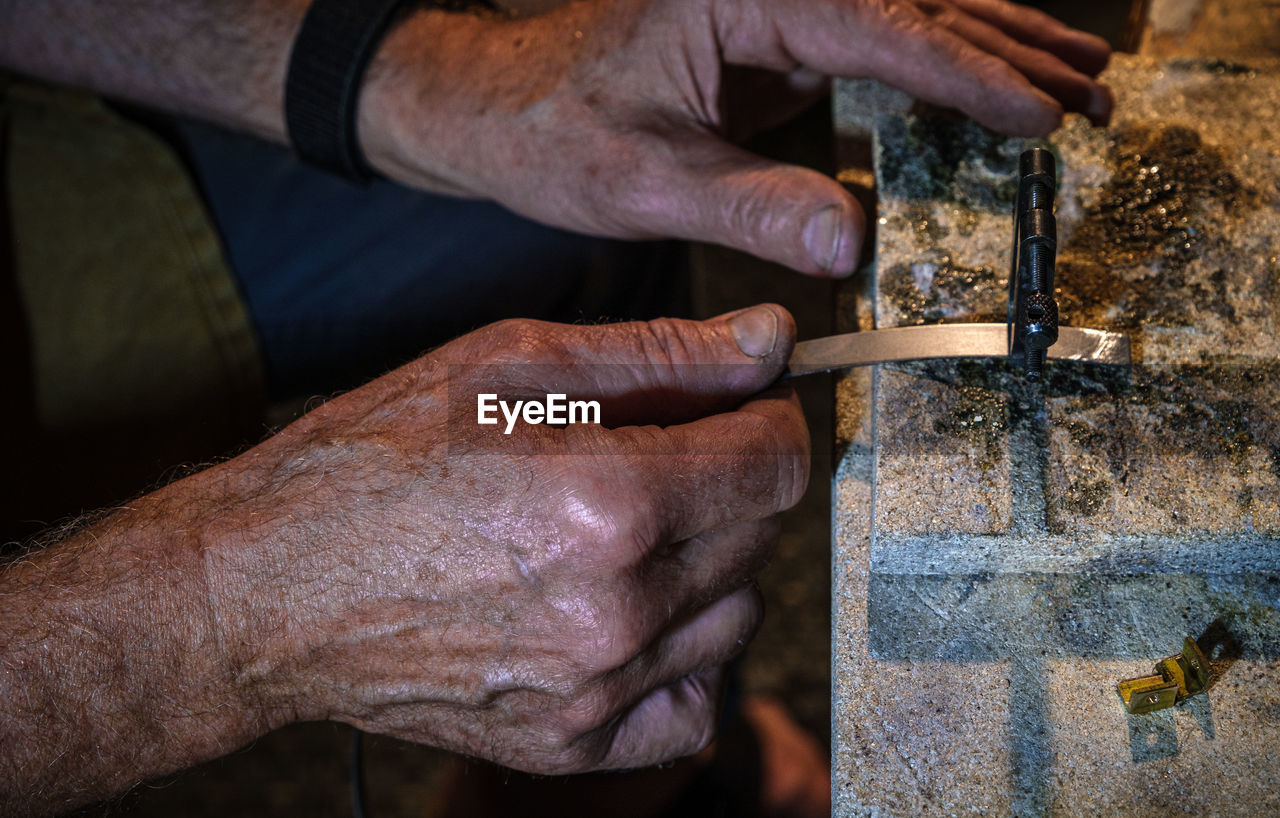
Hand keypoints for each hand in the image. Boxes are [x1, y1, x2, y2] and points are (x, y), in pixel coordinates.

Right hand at [203, 304, 806, 772]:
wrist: (273, 587)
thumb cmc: (375, 462)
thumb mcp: (509, 365)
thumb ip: (659, 355)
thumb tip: (767, 339)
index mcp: (607, 504)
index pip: (775, 465)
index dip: (772, 421)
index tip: (745, 407)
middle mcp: (616, 610)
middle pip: (761, 538)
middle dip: (734, 483)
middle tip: (668, 456)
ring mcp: (596, 690)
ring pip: (736, 616)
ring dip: (710, 565)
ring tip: (633, 532)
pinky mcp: (572, 743)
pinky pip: (694, 704)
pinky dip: (685, 657)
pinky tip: (635, 614)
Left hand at [361, 0, 1111, 276]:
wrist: (504, 103)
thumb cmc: (556, 131)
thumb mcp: (644, 181)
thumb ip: (747, 207)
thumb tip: (849, 245)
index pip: (879, 28)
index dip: (968, 74)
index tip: (1039, 113)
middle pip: (917, 5)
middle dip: (1010, 51)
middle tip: (1095, 98)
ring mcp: (778, 4)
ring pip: (912, 13)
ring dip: (997, 44)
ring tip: (1080, 78)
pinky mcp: (778, 37)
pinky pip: (882, 43)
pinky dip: (946, 63)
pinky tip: (995, 74)